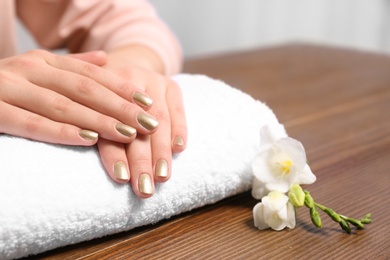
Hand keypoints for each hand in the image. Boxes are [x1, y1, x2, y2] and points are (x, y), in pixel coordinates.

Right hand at [0, 50, 158, 144]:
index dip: (122, 89)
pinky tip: (88, 139)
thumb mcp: (38, 69)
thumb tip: (105, 59)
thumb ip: (72, 66)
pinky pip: (31, 122)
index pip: (92, 75)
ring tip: (128, 133)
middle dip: (120, 107)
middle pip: (85, 90)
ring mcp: (10, 88)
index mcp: (45, 62)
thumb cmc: (5, 84)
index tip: (149, 103)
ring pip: (63, 105)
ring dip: (99, 120)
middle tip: (149, 122)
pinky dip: (61, 130)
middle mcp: (30, 70)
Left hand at [97, 46, 186, 197]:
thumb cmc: (106, 96)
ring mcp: (152, 80)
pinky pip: (177, 108)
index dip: (115, 153)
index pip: (109, 127)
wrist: (130, 65)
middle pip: (136, 126)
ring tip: (162, 176)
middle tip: (144, 188)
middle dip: (141, 160)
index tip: (121, 178)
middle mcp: (127, 80)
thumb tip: (107, 168)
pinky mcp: (172, 85)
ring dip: (161, 150)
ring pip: (159, 119)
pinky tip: (179, 149)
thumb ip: (90, 127)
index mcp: (100, 88)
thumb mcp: (92, 105)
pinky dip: (179, 129)